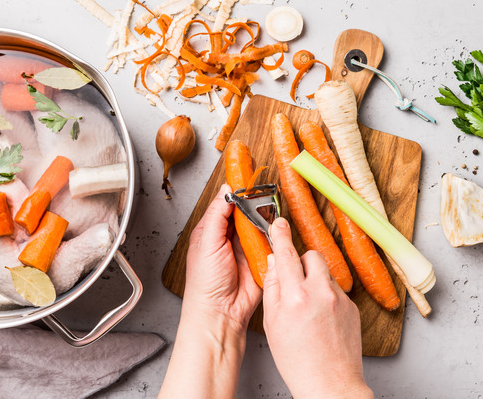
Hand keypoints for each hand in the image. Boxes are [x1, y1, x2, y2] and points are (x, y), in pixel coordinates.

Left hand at [159, 184, 262, 398]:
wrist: (221, 313)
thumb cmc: (205, 283)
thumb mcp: (207, 241)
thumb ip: (218, 214)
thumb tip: (227, 189)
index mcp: (212, 229)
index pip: (226, 201)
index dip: (237, 188)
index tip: (247, 170)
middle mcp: (230, 236)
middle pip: (247, 210)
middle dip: (255, 202)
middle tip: (265, 189)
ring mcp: (247, 247)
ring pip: (261, 224)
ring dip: (266, 219)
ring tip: (271, 209)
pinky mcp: (262, 259)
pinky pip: (272, 242)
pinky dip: (275, 236)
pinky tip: (277, 230)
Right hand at [263, 218, 371, 398]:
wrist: (330, 384)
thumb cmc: (298, 360)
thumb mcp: (272, 323)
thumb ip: (272, 288)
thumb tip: (275, 263)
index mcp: (295, 296)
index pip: (286, 253)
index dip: (281, 235)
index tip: (278, 223)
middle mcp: (320, 292)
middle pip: (311, 256)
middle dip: (301, 263)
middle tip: (294, 282)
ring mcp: (340, 299)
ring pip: (325, 272)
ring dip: (315, 280)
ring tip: (308, 306)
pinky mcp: (353, 307)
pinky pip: (337, 289)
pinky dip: (327, 296)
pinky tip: (321, 318)